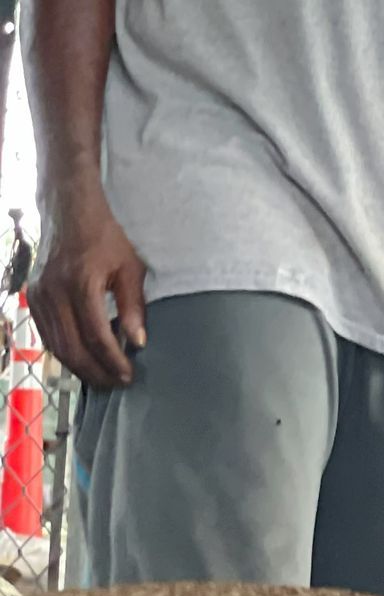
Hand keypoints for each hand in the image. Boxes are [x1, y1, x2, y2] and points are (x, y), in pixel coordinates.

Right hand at [29, 191, 147, 387]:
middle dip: (96, 372)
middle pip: (72, 347)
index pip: (96, 336)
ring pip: (56, 345)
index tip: (129, 375)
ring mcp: (39, 295)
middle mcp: (54, 292)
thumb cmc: (106, 236)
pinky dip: (65, 351)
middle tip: (117, 384)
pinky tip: (84, 359)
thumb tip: (138, 342)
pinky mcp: (34, 296)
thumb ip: (133, 306)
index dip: (113, 361)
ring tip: (103, 378)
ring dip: (79, 367)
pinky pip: (47, 334)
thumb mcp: (130, 267)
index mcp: (80, 284)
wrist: (69, 211)